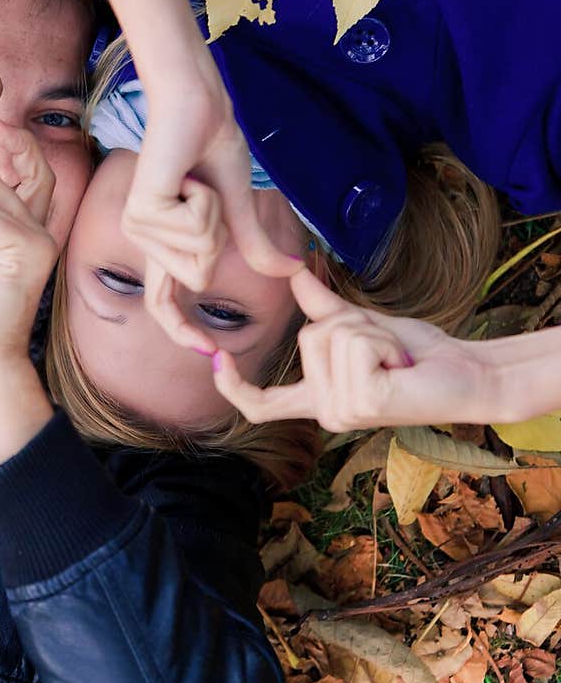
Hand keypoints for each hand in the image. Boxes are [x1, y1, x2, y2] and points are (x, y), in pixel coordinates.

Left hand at [96, 0, 299, 347]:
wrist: (195, 101)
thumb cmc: (210, 142)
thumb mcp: (238, 205)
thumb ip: (255, 244)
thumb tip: (292, 274)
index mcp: (163, 244)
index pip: (164, 303)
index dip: (183, 332)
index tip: (209, 355)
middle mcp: (145, 241)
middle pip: (201, 278)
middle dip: (221, 236)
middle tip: (204, 193)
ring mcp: (139, 228)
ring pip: (201, 256)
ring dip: (213, 214)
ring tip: (193, 180)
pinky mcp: (142, 211)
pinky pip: (197, 230)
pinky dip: (205, 200)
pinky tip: (185, 173)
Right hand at [212, 268, 492, 431]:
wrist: (465, 373)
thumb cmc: (418, 355)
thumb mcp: (361, 326)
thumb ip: (323, 306)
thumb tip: (294, 270)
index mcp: (318, 399)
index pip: (263, 405)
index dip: (234, 386)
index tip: (216, 360)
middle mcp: (325, 412)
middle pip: (307, 338)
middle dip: (351, 324)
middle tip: (386, 348)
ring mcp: (341, 412)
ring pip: (331, 337)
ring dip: (370, 332)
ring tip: (395, 357)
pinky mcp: (362, 403)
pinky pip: (353, 342)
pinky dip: (381, 340)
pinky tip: (401, 365)